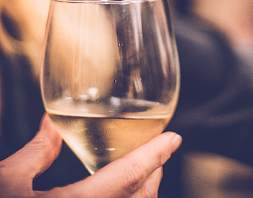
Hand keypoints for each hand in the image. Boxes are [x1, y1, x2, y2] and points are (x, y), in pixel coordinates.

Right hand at [0, 114, 181, 197]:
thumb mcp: (9, 181)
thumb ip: (37, 152)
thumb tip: (52, 123)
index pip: (129, 177)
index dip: (155, 155)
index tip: (174, 139)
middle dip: (154, 171)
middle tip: (157, 150)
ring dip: (144, 190)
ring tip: (142, 170)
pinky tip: (118, 193)